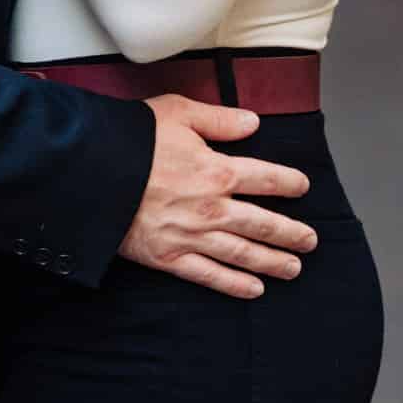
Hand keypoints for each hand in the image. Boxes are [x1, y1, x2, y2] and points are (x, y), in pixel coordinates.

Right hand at [120, 94, 316, 299]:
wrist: (91, 174)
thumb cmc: (133, 139)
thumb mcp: (179, 113)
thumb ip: (220, 120)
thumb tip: (253, 122)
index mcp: (218, 171)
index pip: (267, 179)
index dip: (290, 183)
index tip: (303, 187)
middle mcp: (213, 208)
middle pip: (264, 224)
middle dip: (291, 233)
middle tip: (311, 241)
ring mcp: (193, 236)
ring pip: (244, 254)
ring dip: (273, 262)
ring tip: (294, 268)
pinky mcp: (170, 257)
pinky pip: (210, 275)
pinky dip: (234, 285)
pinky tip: (253, 289)